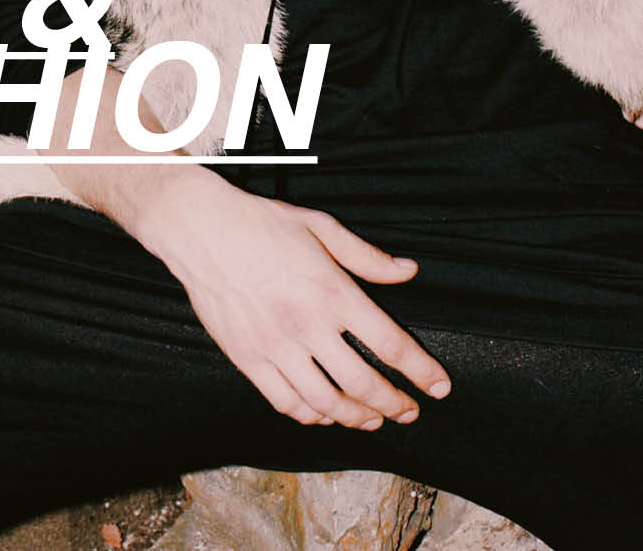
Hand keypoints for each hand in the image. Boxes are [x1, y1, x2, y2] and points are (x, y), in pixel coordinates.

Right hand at [137, 177, 450, 429]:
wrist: (202, 230)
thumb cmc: (262, 223)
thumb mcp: (321, 227)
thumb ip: (367, 257)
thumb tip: (408, 271)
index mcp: (331, 291)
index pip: (389, 344)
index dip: (421, 371)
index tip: (439, 386)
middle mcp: (307, 325)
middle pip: (363, 384)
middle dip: (395, 403)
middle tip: (409, 411)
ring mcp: (275, 346)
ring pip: (326, 403)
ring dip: (357, 418)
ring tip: (374, 419)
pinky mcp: (248, 359)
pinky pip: (286, 403)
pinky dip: (312, 417)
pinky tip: (326, 413)